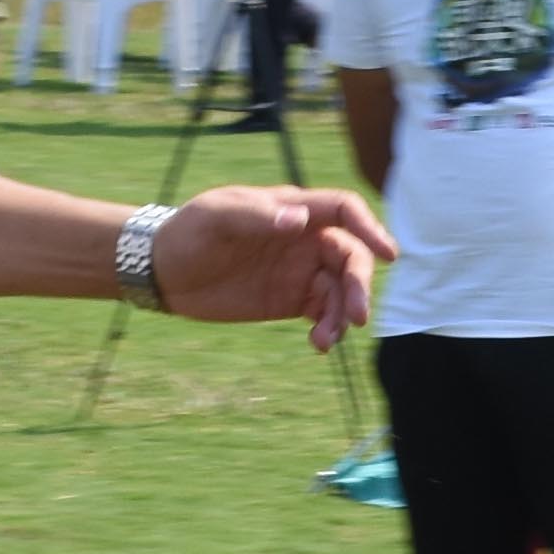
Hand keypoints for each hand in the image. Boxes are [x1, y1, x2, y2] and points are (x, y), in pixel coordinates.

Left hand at [151, 182, 390, 348]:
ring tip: (326, 340)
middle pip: (351, 256)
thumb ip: (257, 216)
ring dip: (343, 315)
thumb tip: (299, 222)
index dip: (370, 228)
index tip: (389, 255)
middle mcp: (304, 239)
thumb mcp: (217, 217)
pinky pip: (323, 313)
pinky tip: (319, 345)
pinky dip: (328, 329)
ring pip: (341, 290)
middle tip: (356, 317)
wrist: (164, 270)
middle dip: (359, 286)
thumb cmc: (189, 231)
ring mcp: (299, 271)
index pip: (344, 211)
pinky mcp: (290, 301)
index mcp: (293, 209)